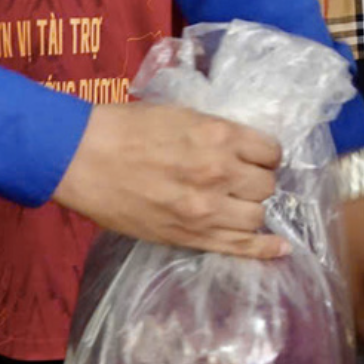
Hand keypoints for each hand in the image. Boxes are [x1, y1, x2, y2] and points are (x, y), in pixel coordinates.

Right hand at [52, 101, 285, 257]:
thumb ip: (215, 131)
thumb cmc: (126, 128)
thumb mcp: (181, 114)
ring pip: (257, 216)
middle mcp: (220, 173)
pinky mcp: (189, 236)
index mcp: (219, 136)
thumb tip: (240, 146)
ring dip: (251, 209)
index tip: (257, 158)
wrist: (82, 157)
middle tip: (242, 180)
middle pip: (266, 185)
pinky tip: (281, 249)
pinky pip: (239, 247)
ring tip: (237, 205)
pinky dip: (264, 249)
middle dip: (258, 181)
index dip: (265, 155)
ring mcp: (206, 209)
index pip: (270, 151)